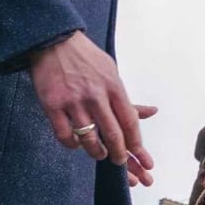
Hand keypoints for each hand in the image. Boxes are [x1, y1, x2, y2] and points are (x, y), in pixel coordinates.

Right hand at [30, 31, 156, 183]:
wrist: (55, 42)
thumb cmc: (87, 59)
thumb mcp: (112, 72)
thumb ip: (127, 98)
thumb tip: (151, 112)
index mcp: (114, 86)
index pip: (130, 121)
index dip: (136, 144)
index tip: (143, 159)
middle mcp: (96, 95)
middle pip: (112, 133)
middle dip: (120, 154)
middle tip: (120, 162)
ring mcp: (73, 101)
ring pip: (89, 138)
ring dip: (97, 152)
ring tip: (101, 154)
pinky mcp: (53, 105)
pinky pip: (65, 134)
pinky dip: (72, 144)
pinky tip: (76, 144)